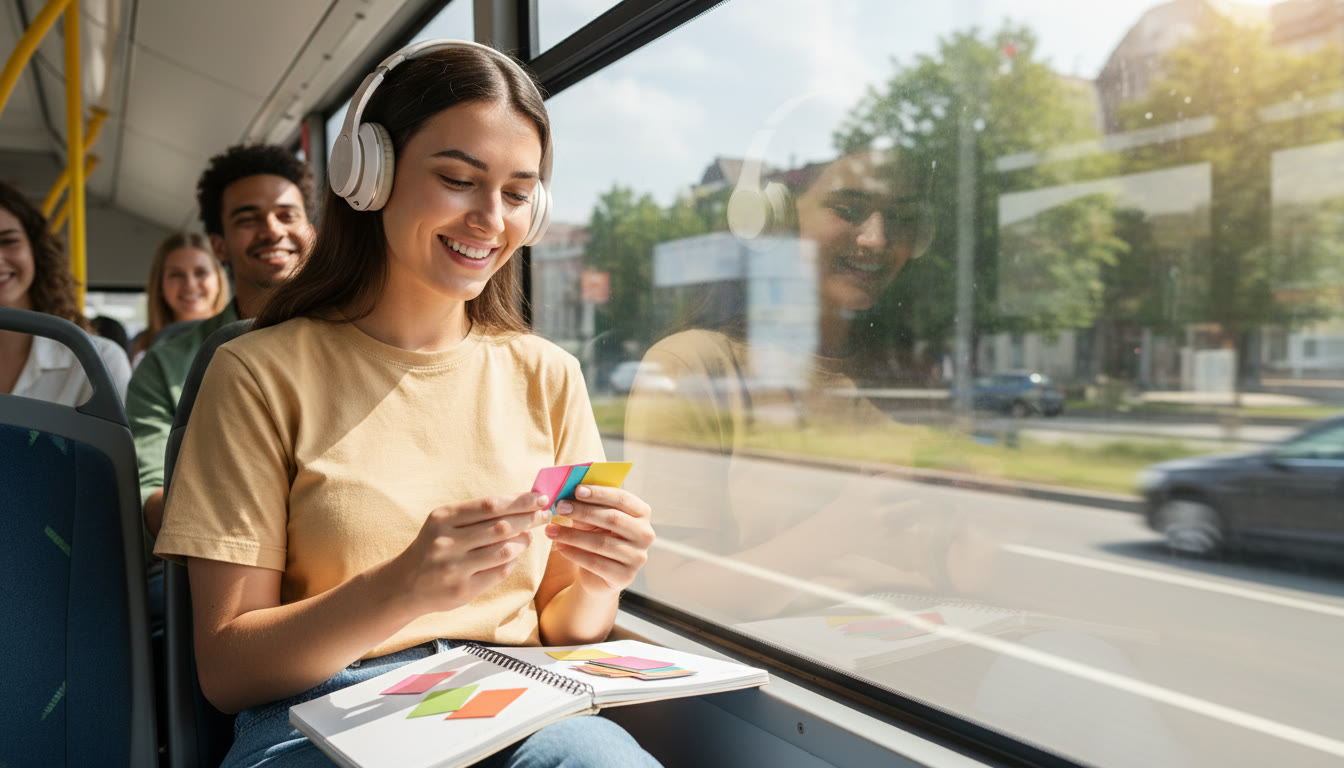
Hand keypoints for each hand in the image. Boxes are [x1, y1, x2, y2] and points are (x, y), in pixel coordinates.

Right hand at [395, 492, 552, 615]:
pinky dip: (512, 560)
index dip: (520, 501)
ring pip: (504, 550)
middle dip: (529, 519)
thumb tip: (524, 501)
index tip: (540, 497)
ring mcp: (454, 568)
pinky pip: (499, 571)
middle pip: (501, 527)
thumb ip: (479, 512)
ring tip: (529, 536)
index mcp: (443, 518)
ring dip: (523, 541)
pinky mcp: (462, 590)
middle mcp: (446, 542)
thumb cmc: (435, 546)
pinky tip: (514, 554)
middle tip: (544, 514)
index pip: (490, 505)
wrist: (405, 584)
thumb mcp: (446, 522)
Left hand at [545, 484, 654, 596]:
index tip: (576, 489)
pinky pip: (595, 563)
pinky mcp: (625, 577)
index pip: (622, 499)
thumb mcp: (595, 518)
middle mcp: (645, 534)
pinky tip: (559, 546)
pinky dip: (574, 553)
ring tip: (550, 529)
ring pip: (601, 543)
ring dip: (572, 534)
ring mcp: (638, 557)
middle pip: (612, 519)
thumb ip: (588, 504)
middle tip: (559, 507)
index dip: (599, 493)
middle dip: (583, 512)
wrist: (599, 574)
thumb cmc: (598, 536)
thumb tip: (567, 490)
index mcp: (642, 513)